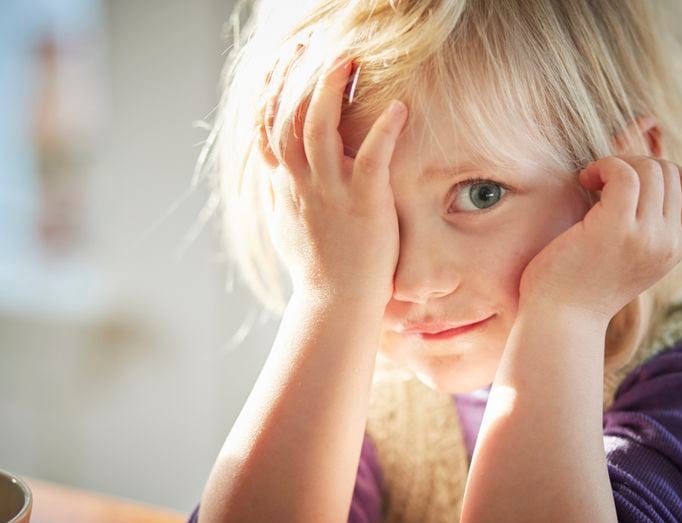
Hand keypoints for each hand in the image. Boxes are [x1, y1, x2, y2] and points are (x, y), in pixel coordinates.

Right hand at [257, 50, 408, 305]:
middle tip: (307, 48)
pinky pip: (373, 157)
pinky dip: (385, 130)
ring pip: (320, 129)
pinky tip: (400, 108)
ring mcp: (331, 191)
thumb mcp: (286, 227)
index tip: (280, 66)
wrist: (337, 302)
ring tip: (346, 63)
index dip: (271, 94)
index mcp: (285, 187)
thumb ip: (281, 196)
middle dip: (294, 78)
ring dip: (331, 91)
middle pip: (288, 118)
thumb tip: (276, 178)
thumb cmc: (317, 269)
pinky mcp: (364, 201)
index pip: (267, 130)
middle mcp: (302, 183)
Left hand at [518, 155, 681, 322]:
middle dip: (634, 163)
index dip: (656, 170)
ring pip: (650, 169)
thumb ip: (641, 226)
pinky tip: (584, 180)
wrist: (558, 320)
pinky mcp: (617, 228)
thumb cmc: (578, 285)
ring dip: (617, 163)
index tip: (621, 184)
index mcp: (674, 248)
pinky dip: (604, 165)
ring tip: (591, 181)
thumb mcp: (624, 255)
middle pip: (670, 172)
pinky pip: (624, 173)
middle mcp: (668, 243)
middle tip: (600, 181)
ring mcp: (646, 236)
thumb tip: (635, 176)